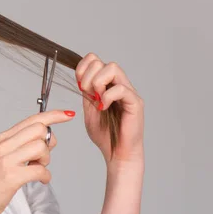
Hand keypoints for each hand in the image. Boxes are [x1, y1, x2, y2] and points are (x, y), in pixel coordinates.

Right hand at [0, 110, 75, 213]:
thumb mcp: (3, 157)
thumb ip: (22, 145)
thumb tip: (47, 139)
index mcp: (2, 138)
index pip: (32, 119)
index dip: (53, 115)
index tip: (67, 114)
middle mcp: (4, 145)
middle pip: (39, 129)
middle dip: (48, 143)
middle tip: (42, 157)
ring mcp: (6, 160)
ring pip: (41, 147)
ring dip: (46, 160)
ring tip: (37, 169)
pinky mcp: (11, 176)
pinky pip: (41, 170)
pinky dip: (46, 177)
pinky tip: (40, 180)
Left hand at [75, 52, 144, 167]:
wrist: (117, 153)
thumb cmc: (105, 135)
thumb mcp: (88, 110)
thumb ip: (86, 93)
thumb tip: (80, 78)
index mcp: (106, 85)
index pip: (94, 60)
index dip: (82, 68)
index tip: (79, 85)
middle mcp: (119, 85)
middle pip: (102, 61)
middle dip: (88, 77)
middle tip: (87, 94)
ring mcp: (128, 92)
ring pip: (113, 68)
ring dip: (98, 83)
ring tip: (97, 100)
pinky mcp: (135, 102)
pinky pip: (120, 88)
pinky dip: (107, 97)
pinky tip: (103, 108)